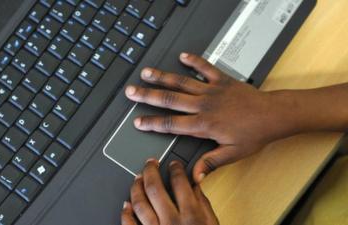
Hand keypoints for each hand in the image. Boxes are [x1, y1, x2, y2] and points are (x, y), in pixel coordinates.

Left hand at [121, 159, 218, 224]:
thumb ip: (203, 203)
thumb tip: (195, 183)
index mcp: (192, 216)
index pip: (180, 182)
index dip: (175, 168)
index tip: (173, 164)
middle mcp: (172, 222)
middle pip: (154, 188)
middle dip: (150, 170)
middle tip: (150, 163)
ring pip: (139, 203)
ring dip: (136, 187)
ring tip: (137, 178)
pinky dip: (125, 213)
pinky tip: (126, 204)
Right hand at [125, 53, 300, 181]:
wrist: (274, 115)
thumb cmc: (255, 134)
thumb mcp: (232, 153)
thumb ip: (211, 163)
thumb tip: (195, 176)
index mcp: (204, 124)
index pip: (171, 124)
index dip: (152, 123)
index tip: (138, 121)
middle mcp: (204, 105)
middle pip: (170, 99)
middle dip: (148, 96)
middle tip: (132, 92)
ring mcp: (212, 90)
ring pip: (182, 81)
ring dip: (162, 77)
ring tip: (146, 73)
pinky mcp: (222, 80)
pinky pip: (205, 67)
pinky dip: (194, 61)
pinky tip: (182, 56)